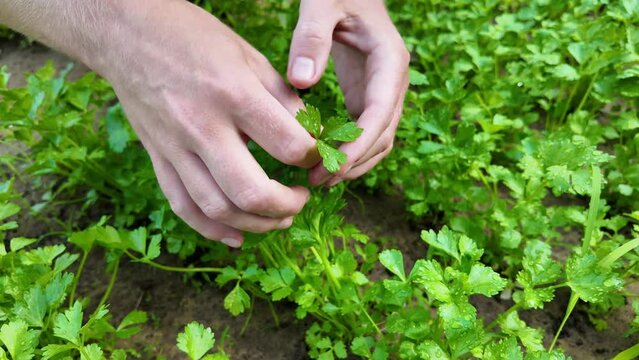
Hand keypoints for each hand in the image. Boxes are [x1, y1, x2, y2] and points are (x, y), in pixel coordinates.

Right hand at [94, 1, 319, 246]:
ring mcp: (175, 147)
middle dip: (287, 206)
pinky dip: (212, 229)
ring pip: (217, 208)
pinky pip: (183, 206)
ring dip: (255, 225)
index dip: (313, 158)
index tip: (316, 157)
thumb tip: (313, 136)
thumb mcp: (249, 55)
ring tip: (278, 219)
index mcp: (234, 94)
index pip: (288, 145)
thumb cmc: (195, 38)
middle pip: (251, 192)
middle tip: (301, 200)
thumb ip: (283, 99)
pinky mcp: (158, 158)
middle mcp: (203, 126)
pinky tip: (236, 236)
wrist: (127, 33)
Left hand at [287, 0, 409, 185]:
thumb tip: (301, 80)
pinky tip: (324, 162)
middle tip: (318, 180)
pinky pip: (365, 133)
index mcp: (390, 62)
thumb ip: (312, 37)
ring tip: (320, 180)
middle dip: (354, 161)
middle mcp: (393, 82)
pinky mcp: (367, 96)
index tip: (332, 167)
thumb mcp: (321, 4)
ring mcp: (382, 92)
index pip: (381, 113)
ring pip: (378, 140)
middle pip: (383, 134)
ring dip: (354, 163)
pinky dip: (349, 152)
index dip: (360, 144)